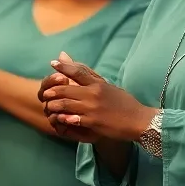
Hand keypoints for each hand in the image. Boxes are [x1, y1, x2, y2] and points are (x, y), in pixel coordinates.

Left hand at [40, 51, 156, 142]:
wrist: (139, 121)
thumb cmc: (124, 103)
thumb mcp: (109, 86)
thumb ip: (92, 76)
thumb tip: (85, 68)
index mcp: (98, 83)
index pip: (77, 71)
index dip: (63, 67)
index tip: (52, 64)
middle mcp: (94, 93)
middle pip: (65, 88)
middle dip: (52, 91)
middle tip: (45, 93)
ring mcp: (92, 108)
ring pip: (65, 104)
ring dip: (54, 105)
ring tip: (48, 107)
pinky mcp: (92, 122)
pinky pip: (72, 119)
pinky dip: (63, 118)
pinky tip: (58, 119)